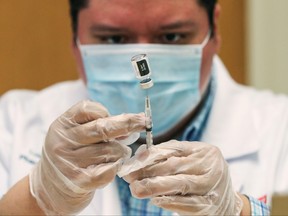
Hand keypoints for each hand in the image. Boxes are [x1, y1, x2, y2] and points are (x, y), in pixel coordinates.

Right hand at [29, 100, 144, 214]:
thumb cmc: (71, 155)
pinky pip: (108, 170)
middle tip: (144, 122)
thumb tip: (131, 125)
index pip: (88, 109)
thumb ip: (98, 127)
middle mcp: (63, 141)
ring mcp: (69, 162)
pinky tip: (114, 165)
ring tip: (120, 154)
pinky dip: (116, 167)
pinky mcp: (78, 181)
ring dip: (121, 152)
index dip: (107, 112)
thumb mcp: (75, 135)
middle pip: (102, 128)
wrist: (51, 188)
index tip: (122, 115)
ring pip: (109, 150)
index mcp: (62, 125)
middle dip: (128, 124)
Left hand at [122, 140, 242, 214]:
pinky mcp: (210, 205)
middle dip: (148, 171)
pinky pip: (187, 203)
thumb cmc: (202, 176)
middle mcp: (211, 166)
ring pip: (180, 184)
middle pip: (174, 166)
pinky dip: (170, 202)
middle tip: (129, 176)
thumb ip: (169, 156)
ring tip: (136, 189)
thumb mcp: (191, 160)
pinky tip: (155, 200)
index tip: (132, 161)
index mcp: (204, 151)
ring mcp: (212, 186)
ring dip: (154, 186)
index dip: (151, 155)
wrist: (227, 201)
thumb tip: (141, 155)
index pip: (174, 149)